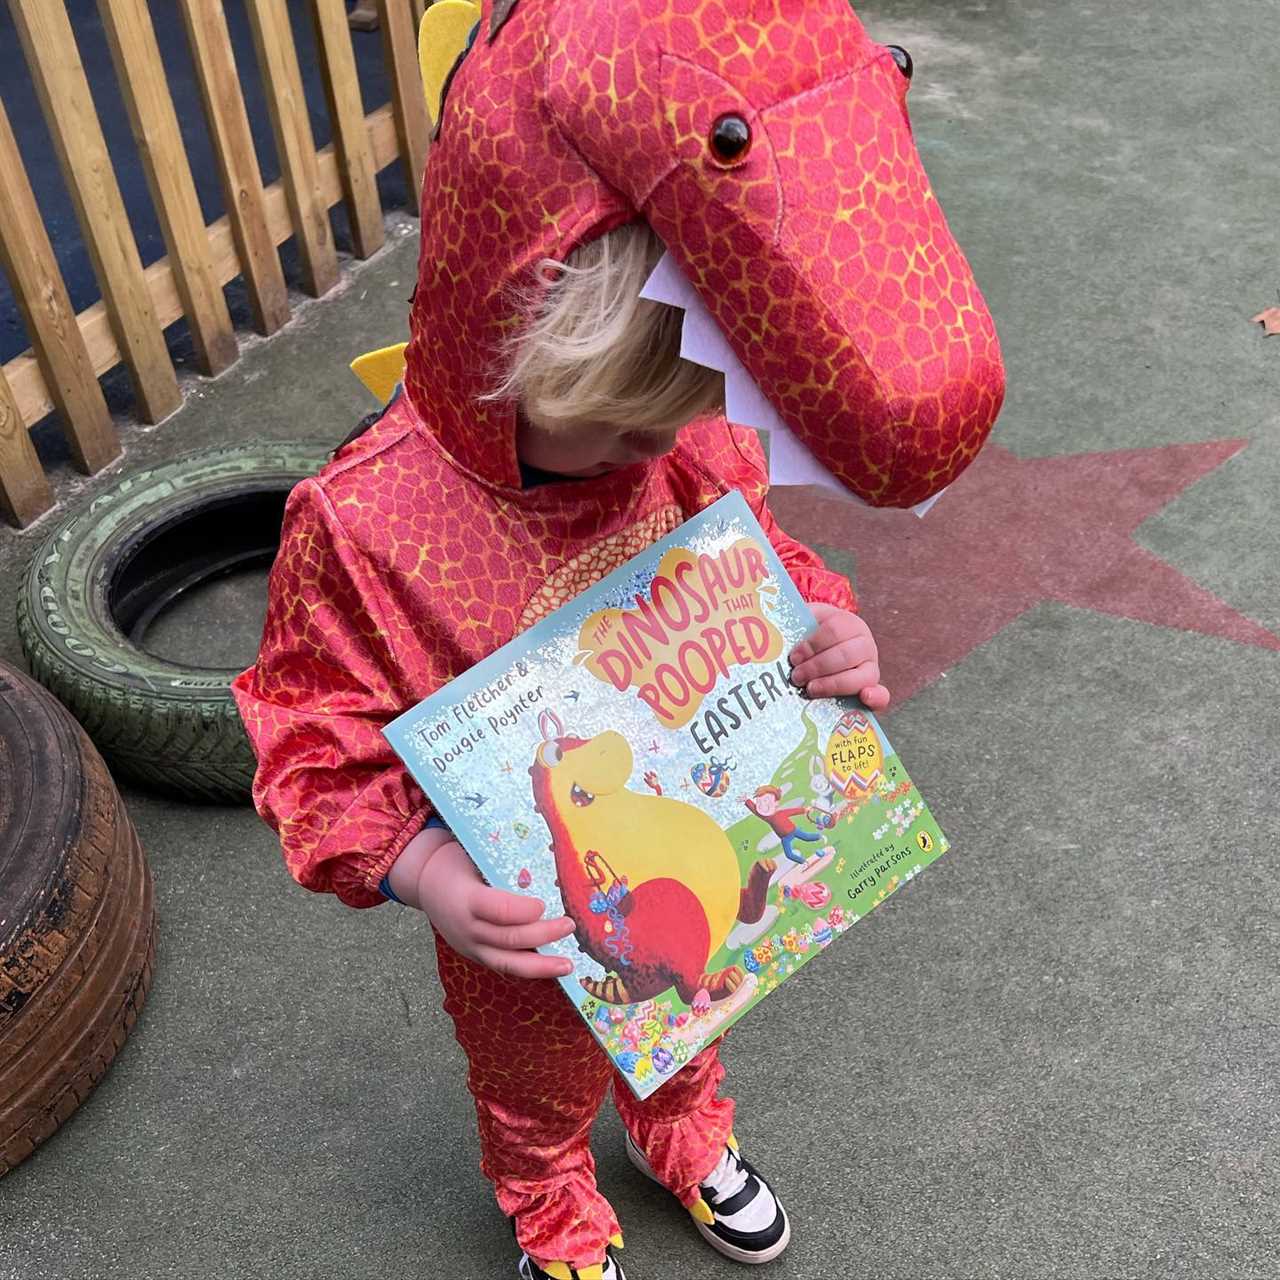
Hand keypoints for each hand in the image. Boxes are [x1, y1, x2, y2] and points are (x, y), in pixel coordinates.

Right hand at [392, 834, 575, 979]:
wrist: (425, 882)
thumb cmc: (456, 863)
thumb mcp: (474, 856)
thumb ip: (503, 867)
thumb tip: (545, 867)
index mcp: (467, 899)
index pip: (499, 911)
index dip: (524, 911)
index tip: (543, 904)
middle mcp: (467, 928)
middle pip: (509, 938)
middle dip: (543, 935)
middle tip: (568, 925)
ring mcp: (470, 946)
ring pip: (507, 962)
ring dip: (540, 966)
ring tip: (567, 965)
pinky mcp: (475, 955)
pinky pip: (503, 966)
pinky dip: (527, 970)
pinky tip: (549, 969)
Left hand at [787, 603, 889, 709]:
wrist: (831, 649)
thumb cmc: (813, 636)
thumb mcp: (806, 621)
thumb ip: (795, 620)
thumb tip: (772, 622)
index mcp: (849, 624)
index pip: (834, 630)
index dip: (812, 645)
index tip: (793, 657)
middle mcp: (865, 644)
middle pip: (844, 655)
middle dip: (817, 667)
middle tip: (796, 676)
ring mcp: (871, 667)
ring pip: (860, 676)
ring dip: (833, 684)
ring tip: (810, 689)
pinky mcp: (873, 688)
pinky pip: (882, 695)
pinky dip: (877, 698)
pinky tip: (865, 697)